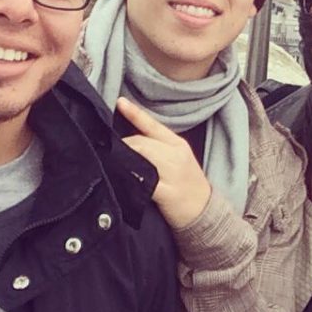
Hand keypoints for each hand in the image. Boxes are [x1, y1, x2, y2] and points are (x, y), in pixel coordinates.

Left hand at [117, 98, 211, 228]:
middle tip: (105, 148)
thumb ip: (158, 148)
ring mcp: (173, 174)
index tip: (120, 102)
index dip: (135, 113)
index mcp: (177, 144)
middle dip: (121, 144)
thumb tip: (129, 141)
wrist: (205, 210)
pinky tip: (119, 178)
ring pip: (141, 159)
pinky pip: (145, 182)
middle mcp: (176, 155)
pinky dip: (130, 178)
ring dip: (122, 159)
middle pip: (141, 143)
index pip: (153, 125)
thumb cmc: (187, 183)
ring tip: (108, 160)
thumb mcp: (178, 159)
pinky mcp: (168, 193)